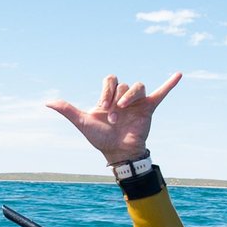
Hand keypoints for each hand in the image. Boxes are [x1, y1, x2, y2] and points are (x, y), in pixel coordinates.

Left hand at [47, 72, 181, 164]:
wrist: (118, 153)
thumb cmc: (101, 139)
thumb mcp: (83, 122)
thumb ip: (68, 110)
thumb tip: (47, 102)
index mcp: (109, 98)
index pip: (110, 81)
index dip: (106, 90)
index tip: (103, 107)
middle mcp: (123, 98)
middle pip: (123, 85)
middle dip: (117, 99)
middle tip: (114, 116)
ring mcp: (137, 103)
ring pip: (138, 86)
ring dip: (131, 96)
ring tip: (125, 110)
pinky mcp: (149, 109)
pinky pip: (161, 93)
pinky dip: (170, 84)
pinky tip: (179, 74)